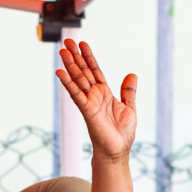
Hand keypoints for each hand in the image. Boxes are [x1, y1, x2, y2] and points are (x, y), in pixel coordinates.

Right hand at [56, 40, 136, 160]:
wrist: (118, 151)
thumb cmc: (122, 134)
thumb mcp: (129, 108)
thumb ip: (129, 92)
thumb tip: (132, 75)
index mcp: (104, 93)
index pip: (95, 70)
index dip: (88, 57)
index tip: (82, 44)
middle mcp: (95, 95)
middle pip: (83, 71)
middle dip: (76, 56)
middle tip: (67, 41)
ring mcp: (89, 102)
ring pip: (78, 79)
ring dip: (70, 65)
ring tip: (63, 51)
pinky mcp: (87, 111)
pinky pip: (76, 95)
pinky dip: (68, 83)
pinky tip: (60, 72)